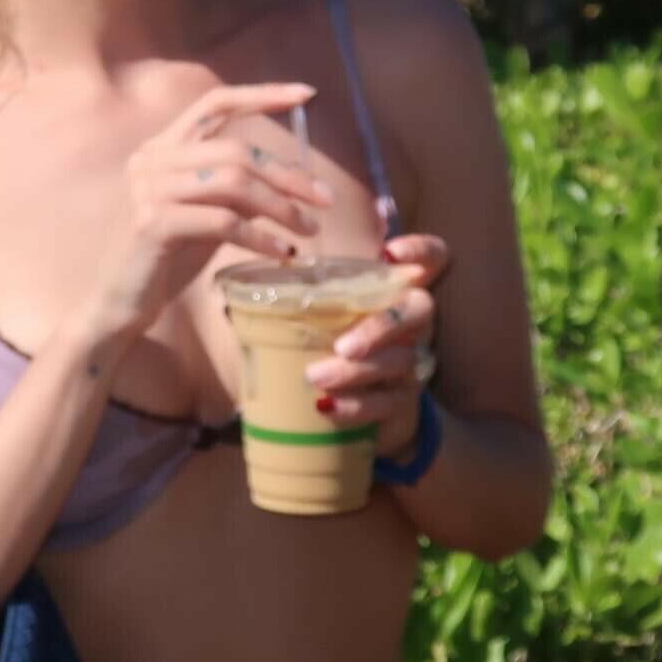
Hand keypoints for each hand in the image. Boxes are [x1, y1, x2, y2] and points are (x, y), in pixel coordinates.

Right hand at [84, 81, 334, 343]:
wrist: (119, 302)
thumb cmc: (166, 257)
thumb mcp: (206, 213)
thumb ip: (235, 189)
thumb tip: (295, 181)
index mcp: (162, 147)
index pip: (214, 104)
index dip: (261, 95)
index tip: (307, 94)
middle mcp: (151, 159)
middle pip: (235, 150)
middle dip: (288, 175)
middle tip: (325, 200)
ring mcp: (149, 189)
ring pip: (233, 183)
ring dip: (281, 208)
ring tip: (309, 230)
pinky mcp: (152, 223)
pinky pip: (223, 222)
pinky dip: (261, 237)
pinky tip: (283, 252)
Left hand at [302, 234, 450, 460]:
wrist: (356, 411)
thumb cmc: (329, 346)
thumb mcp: (315, 316)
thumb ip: (292, 295)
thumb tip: (228, 284)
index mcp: (392, 292)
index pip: (432, 258)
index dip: (421, 250)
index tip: (389, 253)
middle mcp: (412, 324)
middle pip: (420, 311)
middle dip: (383, 326)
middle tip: (342, 346)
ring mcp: (410, 364)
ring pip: (398, 361)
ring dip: (356, 372)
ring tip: (316, 377)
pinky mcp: (403, 404)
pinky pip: (387, 404)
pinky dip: (356, 406)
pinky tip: (327, 409)